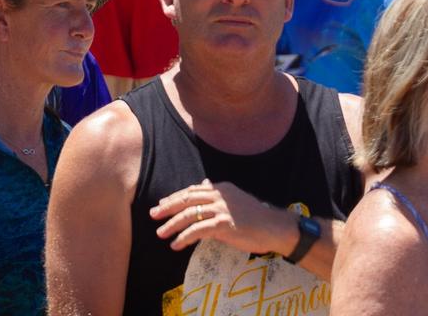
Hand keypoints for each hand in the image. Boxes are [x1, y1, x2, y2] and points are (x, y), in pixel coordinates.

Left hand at [150, 179, 295, 255]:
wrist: (274, 227)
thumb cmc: (256, 216)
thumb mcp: (236, 198)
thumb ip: (218, 192)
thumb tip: (205, 182)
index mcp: (221, 189)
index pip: (192, 190)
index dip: (175, 197)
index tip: (162, 203)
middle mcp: (219, 196)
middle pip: (187, 199)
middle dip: (168, 207)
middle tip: (153, 215)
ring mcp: (221, 209)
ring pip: (189, 215)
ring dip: (172, 225)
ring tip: (161, 233)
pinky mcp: (223, 225)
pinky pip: (198, 231)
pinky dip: (184, 237)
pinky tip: (176, 245)